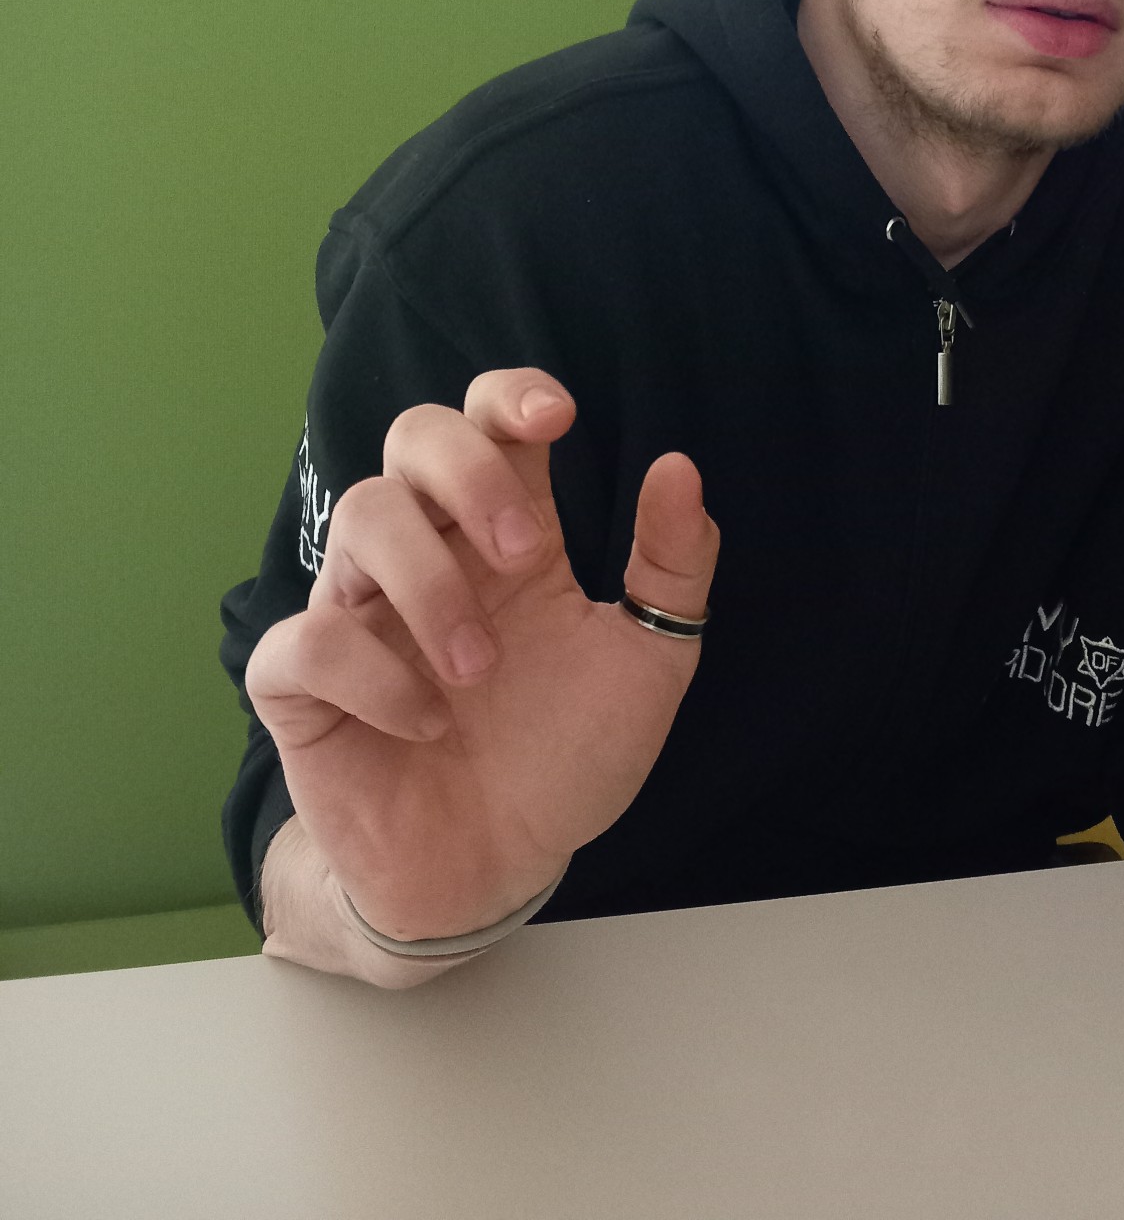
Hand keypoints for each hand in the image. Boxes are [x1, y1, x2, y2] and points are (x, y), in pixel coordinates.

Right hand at [245, 370, 718, 941]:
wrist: (500, 867)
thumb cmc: (565, 754)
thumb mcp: (648, 663)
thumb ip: (672, 568)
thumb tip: (680, 466)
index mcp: (507, 534)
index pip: (487, 421)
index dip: (509, 394)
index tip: (558, 417)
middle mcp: (429, 552)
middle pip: (413, 436)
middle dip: (469, 471)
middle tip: (528, 554)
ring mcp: (359, 611)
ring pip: (360, 518)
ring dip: (430, 584)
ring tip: (480, 670)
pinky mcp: (303, 686)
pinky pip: (304, 641)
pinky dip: (371, 675)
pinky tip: (427, 724)